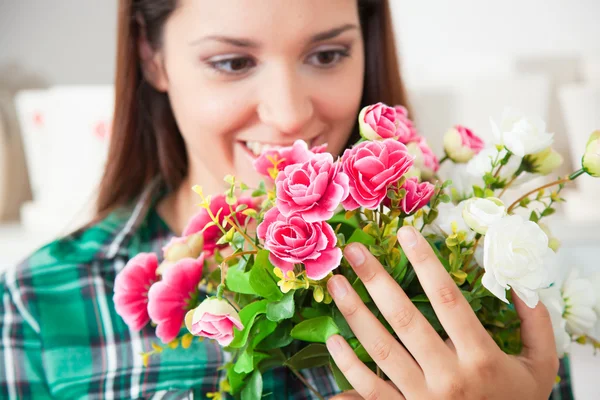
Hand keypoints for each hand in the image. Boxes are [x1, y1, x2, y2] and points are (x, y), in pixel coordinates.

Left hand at [326, 226, 558, 399]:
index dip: (425, 263)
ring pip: (381, 350)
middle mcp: (448, 377)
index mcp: (481, 358)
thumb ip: (536, 324)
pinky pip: (370, 389)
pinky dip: (348, 365)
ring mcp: (422, 399)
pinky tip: (333, 339)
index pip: (447, 299)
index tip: (406, 233)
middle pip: (405, 319)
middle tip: (354, 251)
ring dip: (354, 314)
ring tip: (336, 284)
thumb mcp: (541, 366)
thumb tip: (523, 283)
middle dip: (376, 280)